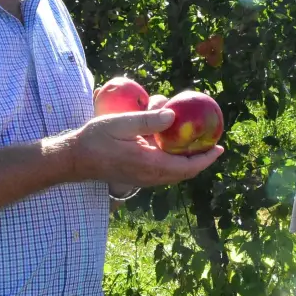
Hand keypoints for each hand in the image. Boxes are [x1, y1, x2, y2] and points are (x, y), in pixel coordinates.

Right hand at [66, 109, 222, 187]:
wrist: (76, 159)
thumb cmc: (96, 138)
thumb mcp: (121, 123)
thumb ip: (147, 120)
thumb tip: (173, 115)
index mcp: (149, 164)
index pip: (187, 166)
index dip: (206, 158)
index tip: (220, 147)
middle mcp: (150, 176)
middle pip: (185, 173)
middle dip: (201, 159)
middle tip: (212, 142)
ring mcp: (144, 180)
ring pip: (175, 174)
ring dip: (188, 161)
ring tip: (196, 143)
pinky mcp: (138, 177)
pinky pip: (164, 172)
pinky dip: (175, 161)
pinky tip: (173, 146)